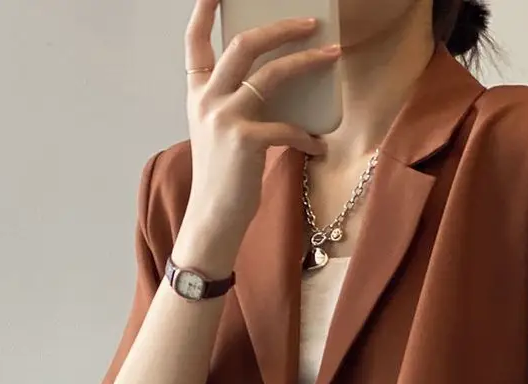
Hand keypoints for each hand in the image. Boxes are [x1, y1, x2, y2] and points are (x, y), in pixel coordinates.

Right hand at [177, 0, 341, 273]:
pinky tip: (319, 146)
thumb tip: (277, 80)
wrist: (213, 219)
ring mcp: (224, 118)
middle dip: (280, 28)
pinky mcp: (244, 141)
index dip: (204, 10)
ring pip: (270, 74)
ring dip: (306, 62)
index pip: (195, 41)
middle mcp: (207, 99)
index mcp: (198, 94)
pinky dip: (307, 137)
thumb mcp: (220, 133)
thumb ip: (236, 103)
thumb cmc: (223, 178)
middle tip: (310, 22)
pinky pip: (287, 128)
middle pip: (243, 44)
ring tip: (332, 55)